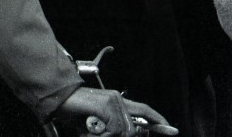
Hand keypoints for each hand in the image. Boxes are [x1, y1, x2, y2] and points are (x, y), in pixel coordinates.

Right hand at [53, 87, 176, 135]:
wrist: (58, 99)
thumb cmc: (74, 112)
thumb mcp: (96, 126)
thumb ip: (111, 129)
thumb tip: (125, 134)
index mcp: (116, 102)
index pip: (143, 110)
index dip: (158, 120)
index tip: (172, 129)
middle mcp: (117, 99)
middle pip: (132, 129)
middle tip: (96, 134)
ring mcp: (113, 101)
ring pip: (124, 132)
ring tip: (91, 132)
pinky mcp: (107, 105)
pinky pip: (115, 130)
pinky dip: (102, 136)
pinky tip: (90, 130)